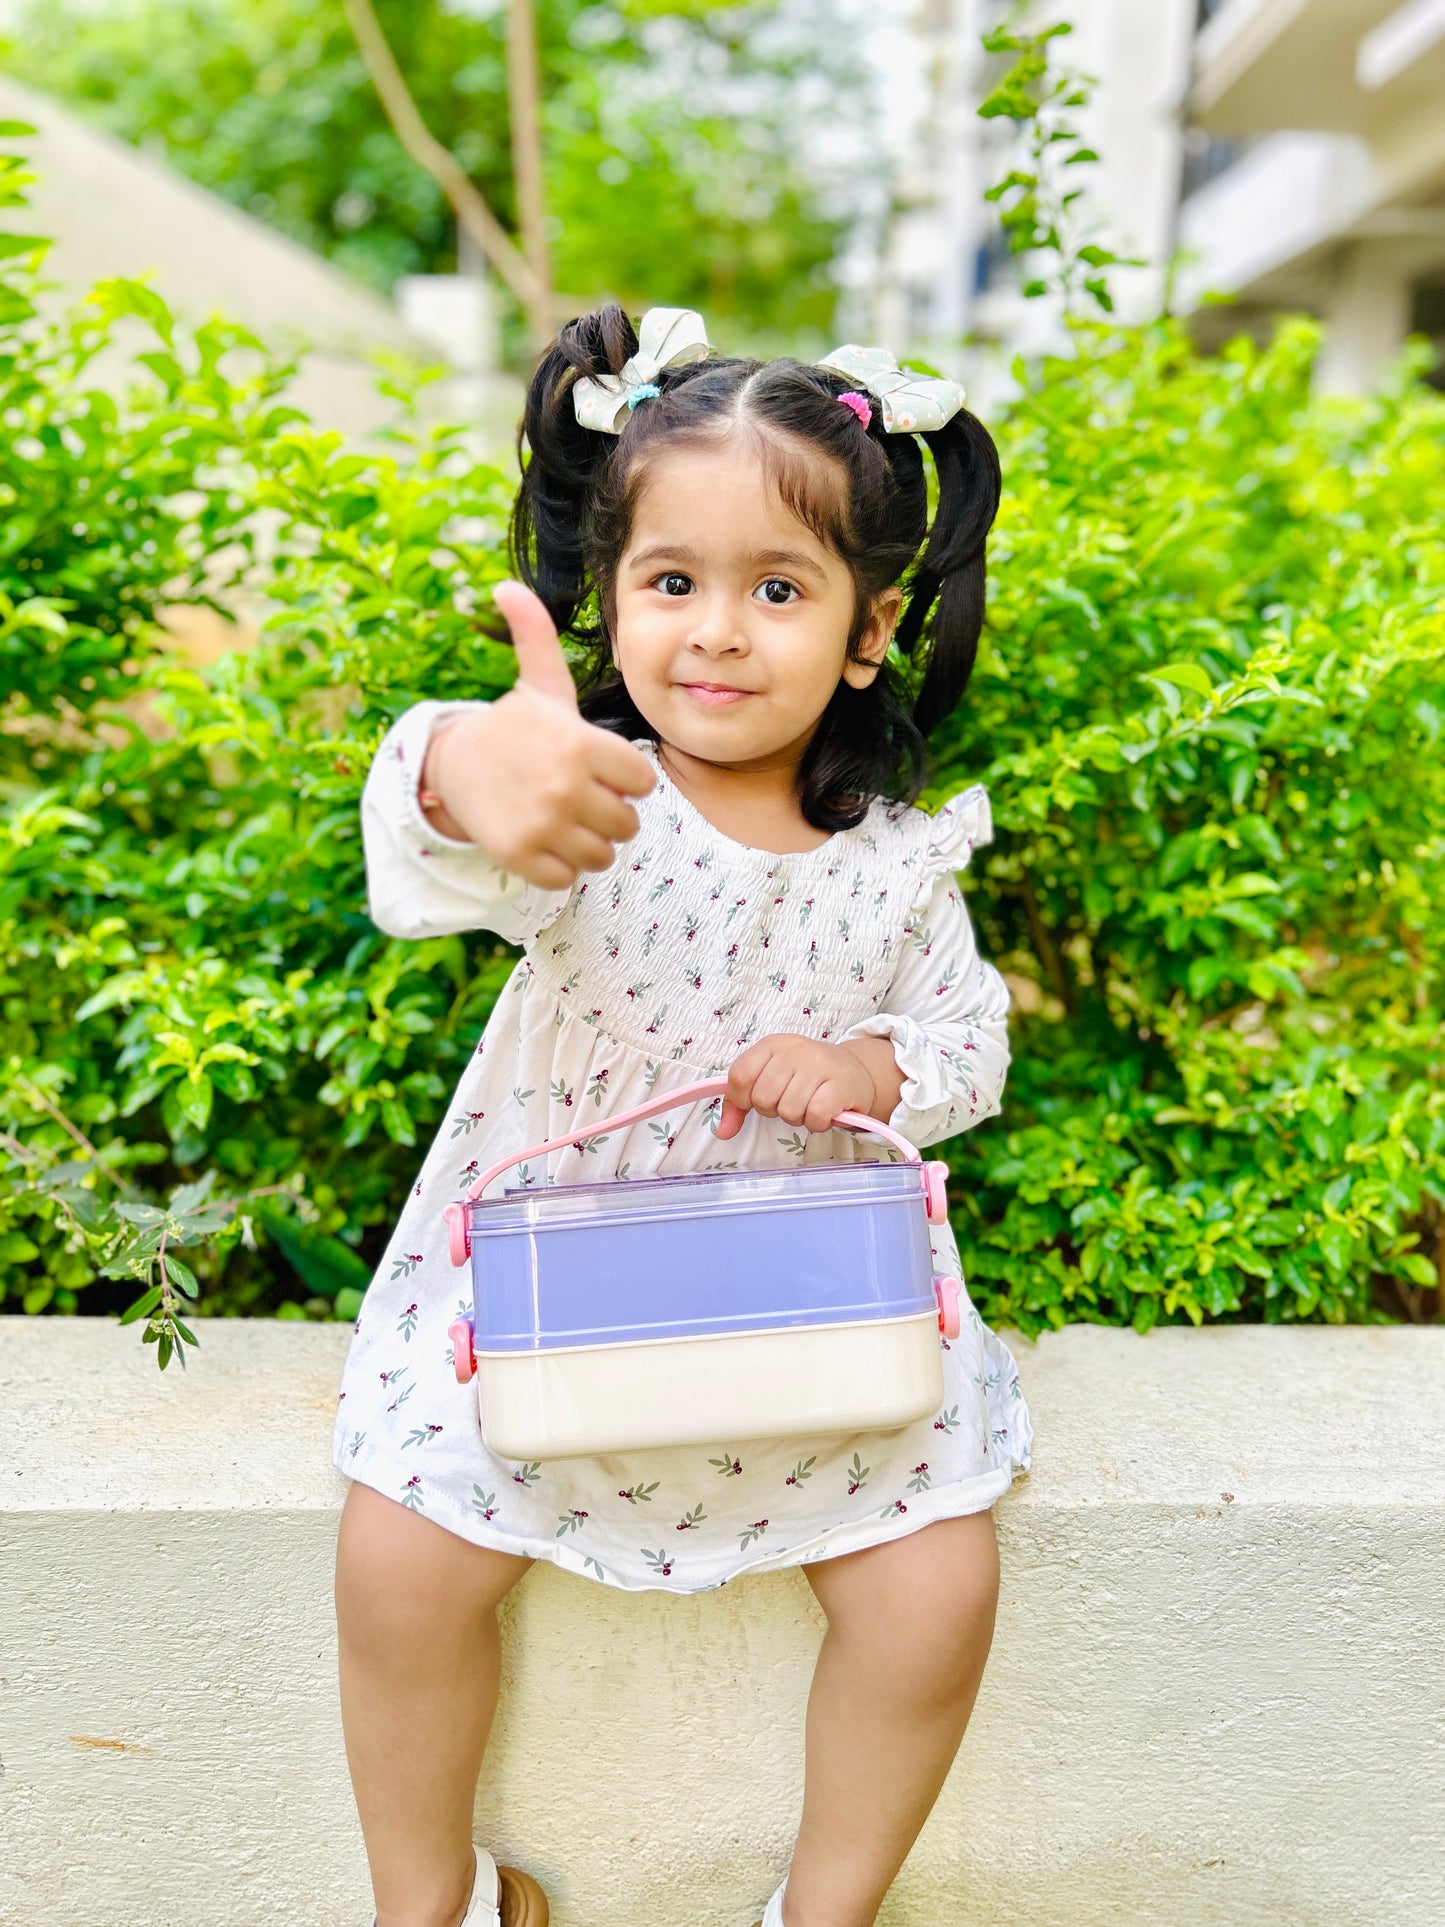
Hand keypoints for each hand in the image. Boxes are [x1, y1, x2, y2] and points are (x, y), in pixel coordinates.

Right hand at [421, 581, 654, 889]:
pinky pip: (568, 879)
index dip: (625, 781)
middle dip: (608, 816)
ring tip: (562, 821)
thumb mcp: (539, 686)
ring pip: (602, 857)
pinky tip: (542, 841)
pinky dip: (558, 867)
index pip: (643, 784)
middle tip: (578, 799)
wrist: (452, 768)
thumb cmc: (513, 728)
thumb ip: (540, 638)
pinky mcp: (522, 856)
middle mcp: (566, 786)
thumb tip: (507, 585)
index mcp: (582, 744)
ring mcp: (543, 824)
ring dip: (587, 844)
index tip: (599, 771)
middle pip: (628, 825)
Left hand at [716, 1033, 887, 1140]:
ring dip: (798, 1118)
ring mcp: (820, 1064)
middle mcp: (795, 1049)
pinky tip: (825, 1112)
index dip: (742, 1099)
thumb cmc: (808, 1078)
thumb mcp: (771, 1079)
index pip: (740, 1076)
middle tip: (792, 1101)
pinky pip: (814, 1116)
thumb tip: (722, 1131)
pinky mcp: (841, 1084)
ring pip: (788, 1110)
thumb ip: (741, 1103)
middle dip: (774, 1110)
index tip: (756, 1102)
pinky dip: (817, 1123)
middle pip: (762, 1098)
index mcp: (773, 1045)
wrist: (855, 1072)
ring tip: (810, 1105)